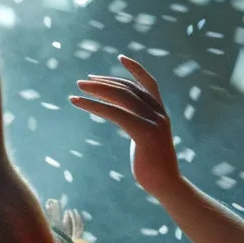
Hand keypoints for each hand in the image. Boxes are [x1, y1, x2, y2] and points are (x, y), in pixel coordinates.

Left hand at [70, 55, 185, 196]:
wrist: (166, 185)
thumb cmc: (152, 166)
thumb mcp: (144, 140)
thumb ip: (137, 125)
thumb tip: (122, 117)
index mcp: (159, 114)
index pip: (149, 84)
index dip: (136, 69)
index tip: (121, 57)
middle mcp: (158, 114)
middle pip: (129, 89)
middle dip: (105, 82)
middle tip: (83, 81)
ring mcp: (154, 122)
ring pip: (122, 97)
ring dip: (97, 90)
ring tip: (78, 88)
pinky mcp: (145, 133)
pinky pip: (115, 113)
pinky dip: (94, 105)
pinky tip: (78, 102)